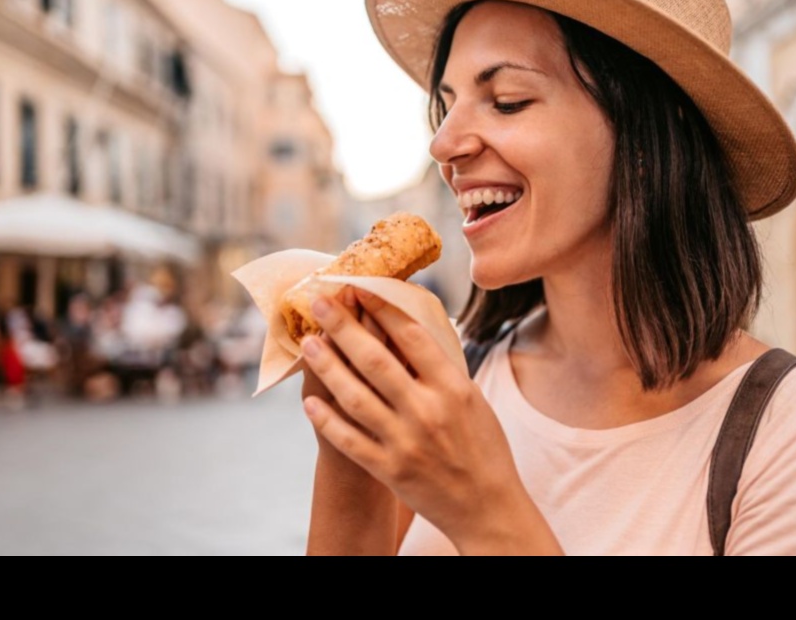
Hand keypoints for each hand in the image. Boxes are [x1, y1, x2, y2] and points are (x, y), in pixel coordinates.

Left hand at [300, 288, 558, 554]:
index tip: (360, 286)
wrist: (487, 508)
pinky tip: (309, 401)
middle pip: (376, 361)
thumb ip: (441, 367)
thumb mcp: (472, 399)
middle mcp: (427, 412)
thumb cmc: (482, 447)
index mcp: (452, 388)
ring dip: (328, 367)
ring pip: (356, 397)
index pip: (411, 337)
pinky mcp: (389, 470)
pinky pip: (350, 440)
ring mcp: (405, 442)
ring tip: (309, 342)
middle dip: (345, 327)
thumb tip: (410, 326)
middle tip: (321, 302)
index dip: (382, 308)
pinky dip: (327, 420)